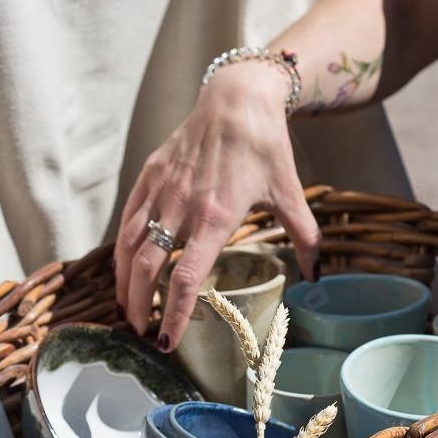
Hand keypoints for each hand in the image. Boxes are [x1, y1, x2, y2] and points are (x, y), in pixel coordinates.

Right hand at [114, 63, 320, 350]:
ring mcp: (161, 188)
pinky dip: (119, 249)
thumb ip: (305, 238)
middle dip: (141, 306)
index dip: (174, 312)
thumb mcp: (290, 193)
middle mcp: (182, 205)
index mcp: (216, 215)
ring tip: (128, 309)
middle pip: (147, 267)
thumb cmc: (266, 146)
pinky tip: (122, 269)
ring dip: (123, 283)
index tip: (168, 340)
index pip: (186, 276)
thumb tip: (318, 275)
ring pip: (128, 245)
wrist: (237, 97)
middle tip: (142, 333)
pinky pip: (127, 219)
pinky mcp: (150, 174)